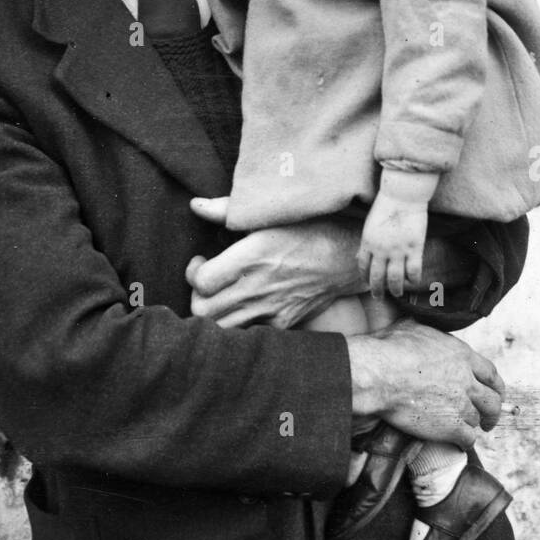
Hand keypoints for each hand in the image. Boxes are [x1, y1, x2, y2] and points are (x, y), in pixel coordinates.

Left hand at [186, 197, 362, 328]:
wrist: (347, 257)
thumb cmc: (309, 227)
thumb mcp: (272, 212)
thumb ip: (228, 210)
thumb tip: (195, 205)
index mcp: (253, 255)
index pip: (201, 281)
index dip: (193, 272)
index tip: (200, 261)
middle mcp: (259, 286)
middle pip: (203, 310)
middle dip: (196, 296)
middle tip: (206, 282)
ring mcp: (271, 309)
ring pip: (222, 328)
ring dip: (214, 314)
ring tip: (221, 296)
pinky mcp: (283, 323)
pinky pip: (248, 334)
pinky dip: (238, 325)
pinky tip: (244, 306)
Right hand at [348, 319, 505, 446]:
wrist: (379, 375)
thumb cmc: (389, 349)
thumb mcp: (412, 328)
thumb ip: (428, 334)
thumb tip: (419, 328)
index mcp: (461, 354)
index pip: (491, 373)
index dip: (495, 386)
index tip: (495, 393)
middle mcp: (467, 379)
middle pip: (492, 401)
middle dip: (492, 412)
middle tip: (487, 419)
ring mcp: (460, 404)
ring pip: (477, 420)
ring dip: (470, 425)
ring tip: (463, 428)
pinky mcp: (450, 426)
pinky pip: (467, 439)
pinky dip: (463, 441)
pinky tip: (456, 442)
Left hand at [358, 190, 428, 298]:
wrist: (403, 194)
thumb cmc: (386, 205)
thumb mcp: (370, 224)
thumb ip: (367, 242)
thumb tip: (359, 256)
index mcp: (368, 242)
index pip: (363, 266)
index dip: (365, 277)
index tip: (368, 283)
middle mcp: (381, 249)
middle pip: (377, 277)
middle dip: (377, 290)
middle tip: (378, 297)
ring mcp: (398, 250)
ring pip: (395, 278)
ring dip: (395, 289)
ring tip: (397, 293)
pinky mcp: (414, 247)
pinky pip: (413, 270)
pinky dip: (413, 279)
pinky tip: (413, 281)